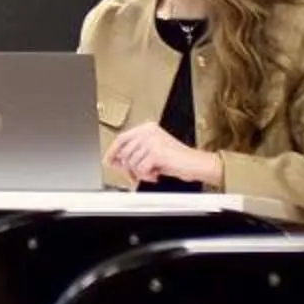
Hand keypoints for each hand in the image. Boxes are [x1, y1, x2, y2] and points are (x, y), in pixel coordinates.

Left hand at [107, 123, 221, 187]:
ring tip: (152, 173)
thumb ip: (135, 153)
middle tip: (137, 174)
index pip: (122, 138)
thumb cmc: (177, 159)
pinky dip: (147, 176)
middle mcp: (148, 132)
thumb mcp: (153, 152)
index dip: (112, 151)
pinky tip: (156, 174)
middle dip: (128, 168)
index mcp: (147, 128)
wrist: (195, 163)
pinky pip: (140, 169)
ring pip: (131, 163)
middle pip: (124, 152)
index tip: (108, 161)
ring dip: (140, 173)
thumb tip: (116, 161)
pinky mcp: (156, 153)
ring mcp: (152, 141)